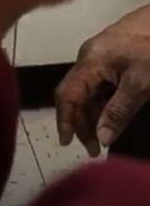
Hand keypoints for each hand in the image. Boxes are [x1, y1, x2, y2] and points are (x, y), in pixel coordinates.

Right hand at [56, 5, 149, 155]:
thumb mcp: (140, 85)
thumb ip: (119, 111)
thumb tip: (102, 139)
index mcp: (89, 61)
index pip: (67, 94)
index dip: (65, 120)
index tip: (68, 145)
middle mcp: (88, 57)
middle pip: (75, 94)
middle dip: (81, 122)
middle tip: (95, 150)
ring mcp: (98, 55)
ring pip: (87, 90)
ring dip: (92, 114)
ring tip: (103, 138)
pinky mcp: (111, 56)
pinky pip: (98, 84)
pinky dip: (101, 103)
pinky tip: (111, 117)